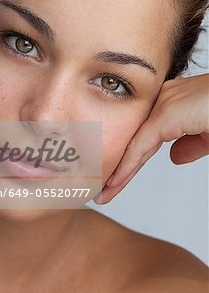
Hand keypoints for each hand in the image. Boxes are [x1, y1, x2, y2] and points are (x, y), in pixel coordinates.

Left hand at [94, 73, 208, 204]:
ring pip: (133, 142)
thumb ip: (191, 144)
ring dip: (117, 170)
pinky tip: (114, 183)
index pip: (144, 136)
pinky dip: (126, 166)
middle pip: (134, 139)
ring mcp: (164, 103)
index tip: (115, 180)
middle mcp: (163, 99)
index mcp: (172, 102)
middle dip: (117, 165)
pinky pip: (140, 145)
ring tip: (102, 193)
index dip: (130, 160)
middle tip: (101, 189)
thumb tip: (174, 157)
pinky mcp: (167, 113)